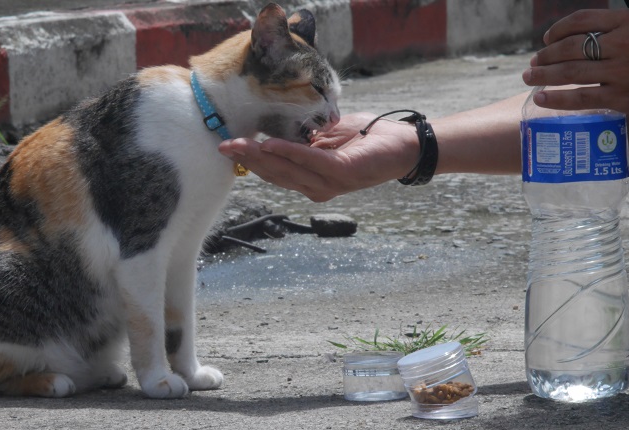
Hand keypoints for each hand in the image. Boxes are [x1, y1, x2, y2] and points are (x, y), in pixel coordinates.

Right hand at [218, 112, 419, 201]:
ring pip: (287, 170)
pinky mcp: (342, 173)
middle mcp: (317, 188)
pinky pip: (310, 161)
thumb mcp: (328, 135)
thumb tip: (274, 130)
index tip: (227, 148)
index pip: (275, 172)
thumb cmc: (368, 138)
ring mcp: (329, 183)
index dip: (251, 162)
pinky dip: (289, 152)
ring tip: (239, 143)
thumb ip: (304, 138)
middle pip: (275, 174)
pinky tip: (270, 144)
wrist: (405, 145)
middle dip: (247, 159)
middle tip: (223, 145)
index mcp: (312, 181)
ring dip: (261, 156)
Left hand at [522, 8, 628, 120]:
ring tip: (529, 77)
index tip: (546, 40)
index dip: (558, 29)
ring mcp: (622, 71)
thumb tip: (565, 39)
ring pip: (571, 72)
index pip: (583, 19)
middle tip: (533, 63)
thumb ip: (610, 31)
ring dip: (544, 75)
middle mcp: (625, 43)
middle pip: (571, 47)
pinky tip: (540, 98)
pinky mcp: (621, 96)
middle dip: (546, 55)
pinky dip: (556, 98)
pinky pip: (581, 98)